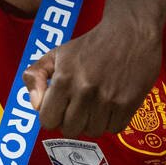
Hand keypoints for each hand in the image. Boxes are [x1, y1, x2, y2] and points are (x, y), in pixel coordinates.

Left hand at [26, 11, 162, 137]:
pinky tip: (112, 104)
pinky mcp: (128, 103)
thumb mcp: (56, 54)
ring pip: (92, 132)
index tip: (61, 106)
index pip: (48, 121)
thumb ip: (35, 75)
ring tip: (96, 103)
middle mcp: (84, 90)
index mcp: (63, 79)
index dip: (53, 115)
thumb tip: (35, 104)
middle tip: (79, 105)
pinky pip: (114, 129)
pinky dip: (112, 121)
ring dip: (93, 122)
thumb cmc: (90, 45)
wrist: (130, 32)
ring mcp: (108, 99)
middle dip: (72, 120)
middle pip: (70, 130)